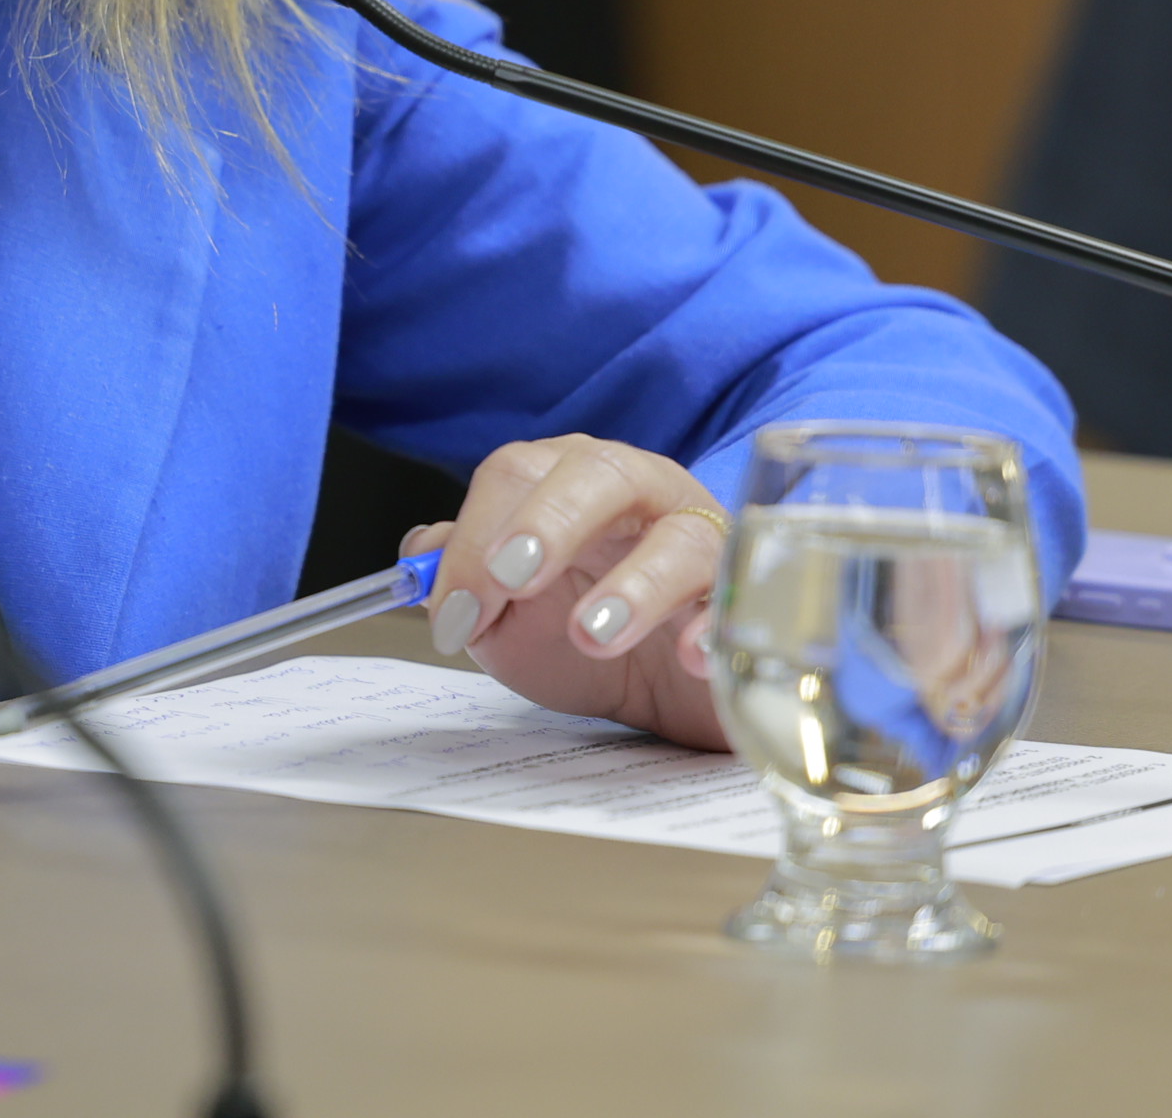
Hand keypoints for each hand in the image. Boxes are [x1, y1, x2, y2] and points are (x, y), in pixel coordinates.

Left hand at [407, 437, 729, 749]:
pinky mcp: (748, 602)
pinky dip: (714, 626)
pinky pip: (740, 604)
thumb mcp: (510, 615)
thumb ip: (464, 576)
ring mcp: (705, 541)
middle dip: (549, 522)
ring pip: (680, 537)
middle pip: (601, 472)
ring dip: (634, 584)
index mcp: (568, 481)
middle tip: (513, 581)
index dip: (477, 537)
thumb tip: (423, 553)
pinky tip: (688, 657)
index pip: (516, 474)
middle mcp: (641, 492)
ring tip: (591, 632)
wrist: (667, 700)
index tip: (455, 611)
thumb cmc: (588, 643)